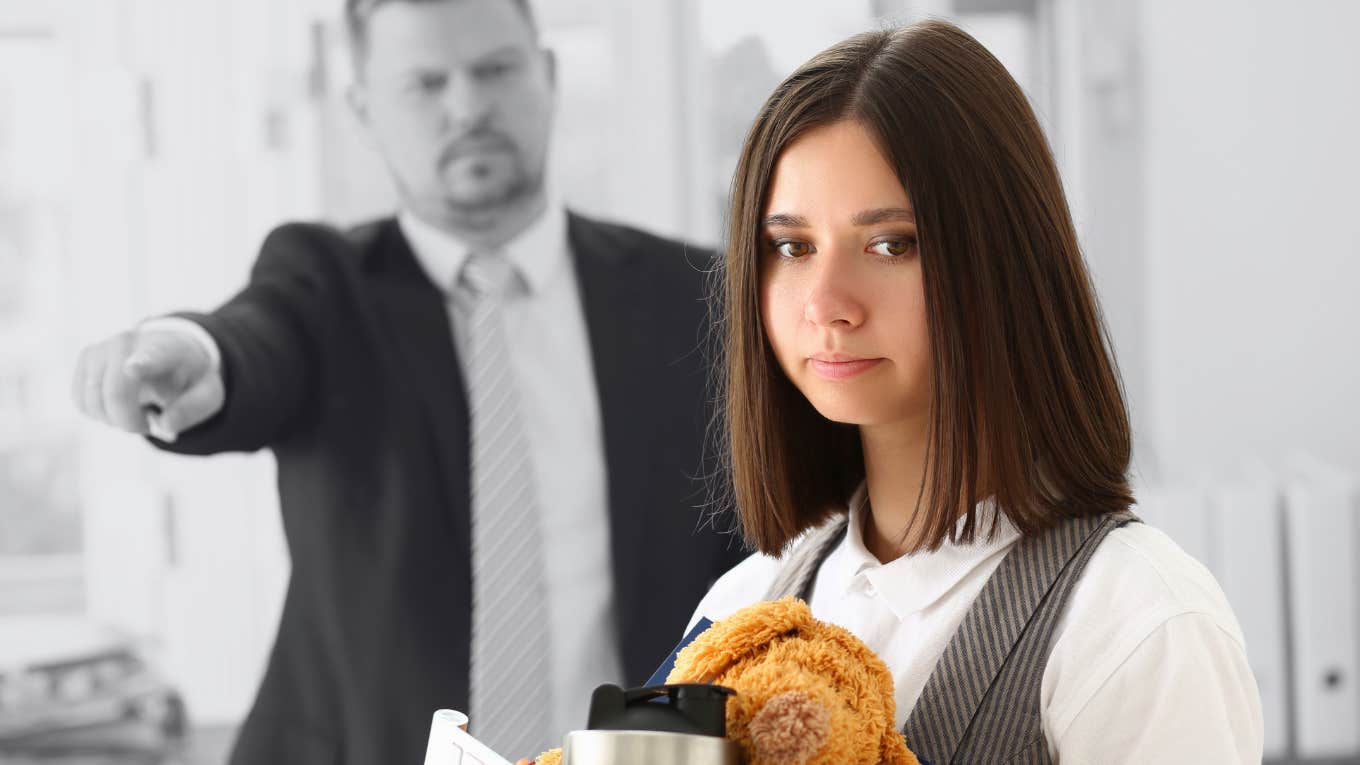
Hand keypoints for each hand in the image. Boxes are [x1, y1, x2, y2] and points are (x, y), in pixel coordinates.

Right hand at [72, 327, 223, 440]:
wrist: (172, 353)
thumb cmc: (189, 378)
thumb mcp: (207, 395)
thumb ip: (191, 410)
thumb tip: (165, 426)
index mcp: (167, 348)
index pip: (151, 357)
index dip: (141, 365)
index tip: (133, 369)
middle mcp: (128, 341)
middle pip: (116, 393)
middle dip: (129, 422)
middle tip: (148, 425)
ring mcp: (102, 347)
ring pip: (93, 401)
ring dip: (114, 420)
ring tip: (137, 410)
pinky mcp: (85, 359)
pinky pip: (81, 402)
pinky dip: (99, 414)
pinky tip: (118, 406)